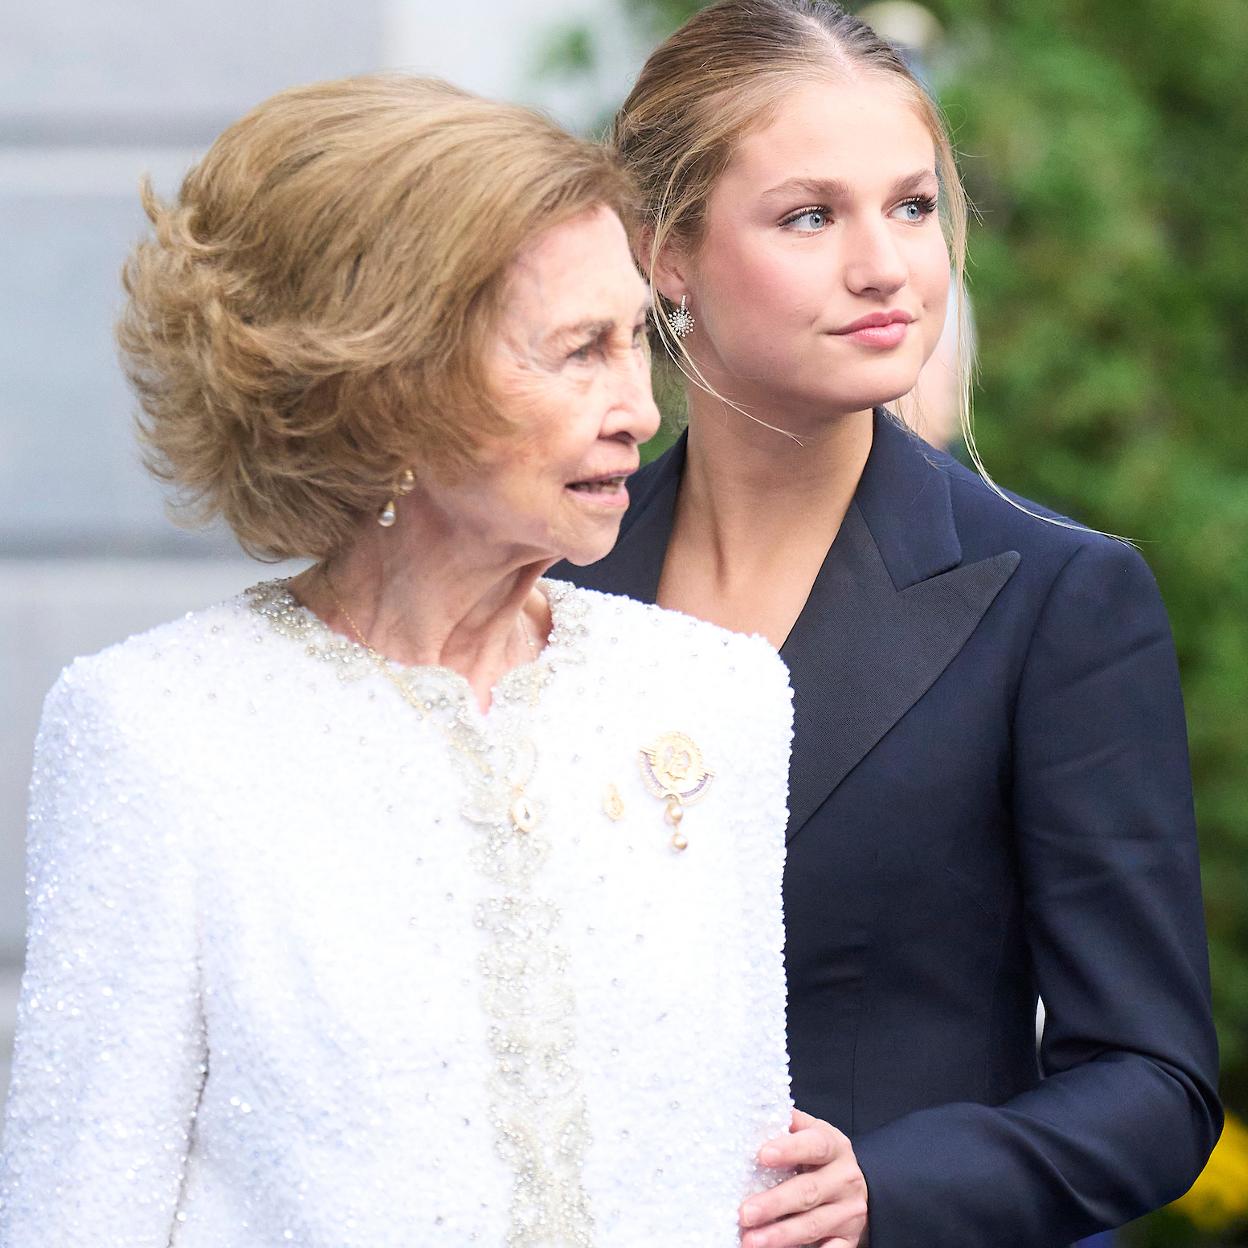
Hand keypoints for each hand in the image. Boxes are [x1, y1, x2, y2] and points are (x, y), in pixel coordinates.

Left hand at [739, 1109, 868, 1247]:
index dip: (789, 1149)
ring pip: (813, 1225)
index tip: (762, 1155)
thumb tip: (755, 1108)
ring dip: (780, 1235)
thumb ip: (789, 1124)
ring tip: (750, 1241)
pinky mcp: (848, 1239)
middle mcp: (844, 1179)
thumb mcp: (812, 1133)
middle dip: (774, 1204)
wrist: (858, 1185)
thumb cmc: (821, 1157)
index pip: (815, 1145)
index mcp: (834, 1147)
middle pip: (808, 1191)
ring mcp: (848, 1212)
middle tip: (744, 1213)